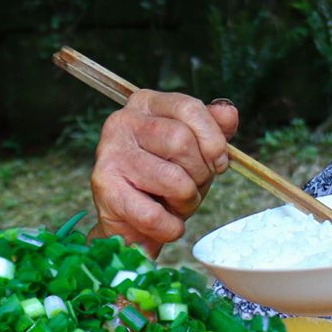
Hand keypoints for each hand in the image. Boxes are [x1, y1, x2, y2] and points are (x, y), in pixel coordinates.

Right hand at [89, 90, 238, 254]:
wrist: (130, 223)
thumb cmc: (164, 182)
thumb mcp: (195, 151)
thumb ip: (212, 129)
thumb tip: (228, 113)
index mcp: (146, 104)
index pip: (188, 107)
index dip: (213, 139)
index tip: (218, 162)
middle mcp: (123, 122)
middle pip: (181, 140)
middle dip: (200, 174)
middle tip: (191, 188)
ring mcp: (109, 153)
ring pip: (173, 179)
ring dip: (186, 202)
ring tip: (175, 205)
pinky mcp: (104, 187)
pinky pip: (153, 214)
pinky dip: (169, 227)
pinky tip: (164, 224)